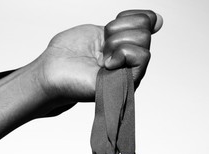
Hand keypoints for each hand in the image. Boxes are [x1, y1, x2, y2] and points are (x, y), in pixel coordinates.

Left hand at [36, 10, 162, 108]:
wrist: (51, 72)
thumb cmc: (67, 55)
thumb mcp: (99, 31)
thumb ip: (125, 27)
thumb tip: (157, 20)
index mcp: (123, 46)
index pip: (146, 22)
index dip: (132, 17)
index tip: (110, 25)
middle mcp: (129, 60)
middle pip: (145, 31)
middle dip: (119, 30)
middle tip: (101, 45)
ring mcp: (129, 72)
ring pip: (144, 42)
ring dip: (116, 42)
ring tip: (102, 56)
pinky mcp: (127, 82)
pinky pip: (141, 57)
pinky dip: (122, 54)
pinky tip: (107, 64)